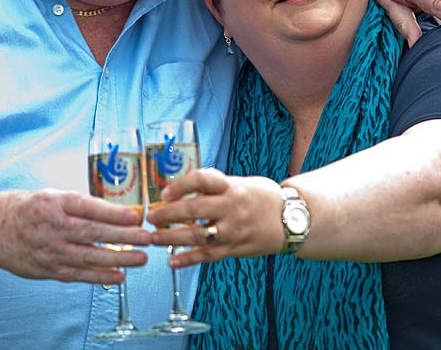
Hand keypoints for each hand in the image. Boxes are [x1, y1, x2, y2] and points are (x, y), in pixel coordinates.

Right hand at [0, 188, 152, 283]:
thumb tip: (116, 210)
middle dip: (123, 236)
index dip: (113, 212)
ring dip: (118, 259)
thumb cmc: (28, 208)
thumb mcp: (52, 195)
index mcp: (55, 203)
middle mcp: (52, 227)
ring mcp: (50, 250)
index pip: (88, 207)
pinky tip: (120, 275)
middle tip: (147, 238)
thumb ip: (80, 204)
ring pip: (89, 256)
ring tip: (141, 258)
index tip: (135, 215)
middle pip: (92, 233)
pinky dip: (100, 276)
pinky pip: (78, 274)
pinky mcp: (48, 269)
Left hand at [146, 169, 285, 267]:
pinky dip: (188, 260)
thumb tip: (180, 188)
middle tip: (150, 217)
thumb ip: (214, 186)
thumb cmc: (261, 197)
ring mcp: (232, 230)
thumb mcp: (240, 183)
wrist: (290, 219)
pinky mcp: (234, 249)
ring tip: (153, 238)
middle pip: (194, 209)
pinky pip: (208, 256)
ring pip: (197, 236)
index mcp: (231, 187)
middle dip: (168, 214)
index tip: (164, 193)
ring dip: (171, 238)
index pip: (202, 180)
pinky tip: (172, 262)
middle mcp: (231, 207)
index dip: (180, 185)